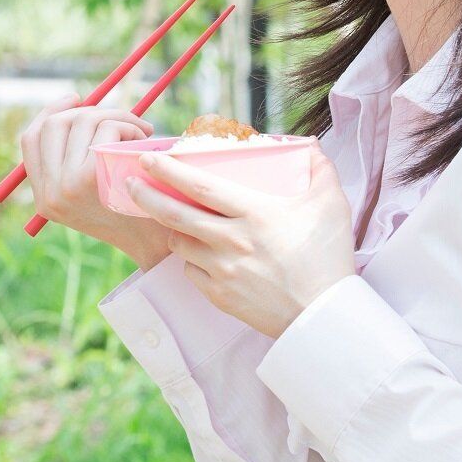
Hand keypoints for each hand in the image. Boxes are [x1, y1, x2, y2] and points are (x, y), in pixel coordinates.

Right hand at [17, 92, 173, 265]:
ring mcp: (66, 186)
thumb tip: (75, 107)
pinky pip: (106, 129)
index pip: (31, 139)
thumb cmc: (134, 214)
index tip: (77, 99)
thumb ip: (76, 162)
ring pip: (84, 121)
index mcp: (43, 198)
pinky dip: (128, 126)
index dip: (51, 111)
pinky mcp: (91, 178)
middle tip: (123, 118)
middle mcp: (48, 193)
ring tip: (140, 133)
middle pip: (56, 124)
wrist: (159, 246)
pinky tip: (144, 143)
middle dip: (93, 110)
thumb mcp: (94, 194)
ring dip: (117, 118)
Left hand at [122, 144, 356, 338]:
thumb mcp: (331, 206)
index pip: (200, 186)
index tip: (148, 159)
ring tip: (171, 219)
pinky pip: (191, 271)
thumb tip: (309, 145)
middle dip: (146, 196)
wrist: (323, 316)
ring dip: (171, 229)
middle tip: (130, 183)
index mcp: (254, 214)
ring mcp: (222, 270)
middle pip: (175, 215)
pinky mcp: (219, 295)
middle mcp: (231, 241)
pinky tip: (198, 253)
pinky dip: (190, 260)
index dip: (169, 170)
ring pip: (179, 243)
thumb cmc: (328, 258)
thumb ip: (319, 170)